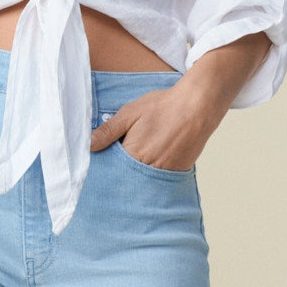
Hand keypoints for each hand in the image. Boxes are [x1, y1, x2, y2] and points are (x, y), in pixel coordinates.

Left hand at [88, 32, 268, 170]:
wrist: (198, 105)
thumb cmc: (164, 107)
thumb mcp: (130, 113)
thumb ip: (108, 131)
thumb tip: (87, 145)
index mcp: (133, 155)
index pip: (111, 172)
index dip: (106, 170)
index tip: (99, 170)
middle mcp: (149, 169)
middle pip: (127, 179)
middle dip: (120, 176)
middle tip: (118, 166)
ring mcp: (165, 173)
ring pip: (144, 181)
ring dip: (137, 177)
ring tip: (137, 163)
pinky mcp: (178, 172)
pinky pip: (160, 179)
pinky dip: (153, 175)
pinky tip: (152, 162)